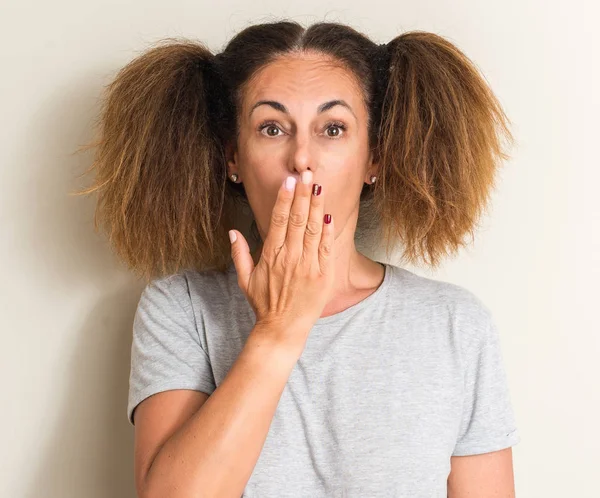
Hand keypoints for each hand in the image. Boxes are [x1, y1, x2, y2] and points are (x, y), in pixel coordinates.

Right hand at [229, 171, 334, 349]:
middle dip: (302, 195)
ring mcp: (308, 266)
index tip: (288, 182)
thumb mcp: (245, 280)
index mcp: (271, 256)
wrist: (283, 329)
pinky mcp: (323, 275)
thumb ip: (239, 254)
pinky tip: (328, 213)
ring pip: (313, 229)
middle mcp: (290, 258)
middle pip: (297, 220)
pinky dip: (327, 230)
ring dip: (316, 206)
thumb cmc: (264, 304)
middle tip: (306, 174)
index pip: (278, 221)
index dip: (284, 199)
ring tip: (318, 186)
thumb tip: (233, 232)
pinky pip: (327, 248)